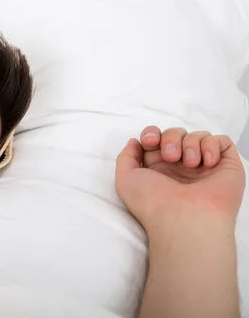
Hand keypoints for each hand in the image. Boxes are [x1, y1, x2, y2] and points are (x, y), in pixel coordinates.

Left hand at [115, 126, 244, 236]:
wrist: (183, 218)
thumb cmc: (153, 203)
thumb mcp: (125, 179)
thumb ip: (126, 156)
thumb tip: (135, 141)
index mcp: (158, 169)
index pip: (156, 138)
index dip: (152, 133)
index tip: (150, 141)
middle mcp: (181, 167)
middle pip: (175, 133)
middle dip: (170, 138)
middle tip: (171, 157)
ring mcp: (203, 168)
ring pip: (197, 136)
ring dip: (190, 144)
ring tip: (190, 164)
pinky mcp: (226, 167)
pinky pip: (221, 141)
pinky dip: (211, 146)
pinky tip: (206, 163)